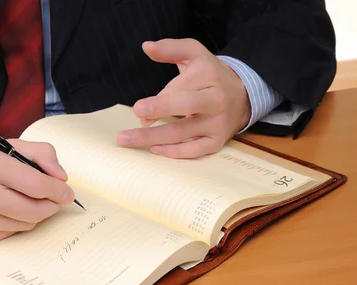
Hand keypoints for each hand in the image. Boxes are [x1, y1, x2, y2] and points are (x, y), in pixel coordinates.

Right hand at [0, 141, 74, 243]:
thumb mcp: (7, 145)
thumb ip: (41, 154)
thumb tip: (62, 179)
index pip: (37, 186)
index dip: (58, 191)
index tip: (67, 192)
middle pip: (35, 210)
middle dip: (51, 206)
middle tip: (54, 199)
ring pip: (27, 224)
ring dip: (35, 214)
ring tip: (26, 200)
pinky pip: (11, 233)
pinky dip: (17, 222)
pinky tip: (7, 210)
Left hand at [117, 38, 250, 157]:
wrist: (243, 97)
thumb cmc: (210, 74)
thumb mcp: (194, 54)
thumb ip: (170, 48)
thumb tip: (146, 47)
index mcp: (209, 75)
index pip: (180, 88)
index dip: (158, 100)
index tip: (137, 108)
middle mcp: (216, 100)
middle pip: (186, 106)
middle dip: (160, 110)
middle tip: (137, 116)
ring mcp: (218, 123)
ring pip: (184, 133)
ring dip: (154, 138)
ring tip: (127, 140)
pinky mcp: (217, 141)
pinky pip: (195, 150)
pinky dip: (174, 152)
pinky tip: (154, 150)